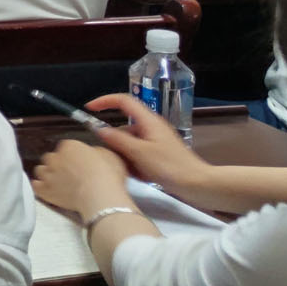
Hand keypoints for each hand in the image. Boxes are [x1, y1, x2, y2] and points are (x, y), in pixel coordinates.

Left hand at [32, 138, 131, 217]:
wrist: (99, 195)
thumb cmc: (107, 176)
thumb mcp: (109, 156)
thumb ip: (96, 152)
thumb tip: (93, 154)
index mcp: (70, 146)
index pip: (66, 147)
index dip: (72, 156)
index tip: (78, 163)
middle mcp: (55, 157)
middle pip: (51, 158)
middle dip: (58, 165)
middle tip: (69, 174)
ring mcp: (48, 173)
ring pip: (41, 170)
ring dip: (47, 175)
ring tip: (58, 183)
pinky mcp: (44, 189)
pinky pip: (36, 185)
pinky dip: (41, 187)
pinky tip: (48, 190)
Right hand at [80, 93, 211, 200]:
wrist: (197, 184)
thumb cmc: (169, 166)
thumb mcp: (139, 153)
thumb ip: (118, 140)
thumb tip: (99, 129)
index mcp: (148, 120)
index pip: (123, 101)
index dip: (105, 101)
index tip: (89, 109)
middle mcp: (152, 127)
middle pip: (125, 125)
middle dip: (115, 139)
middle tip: (110, 155)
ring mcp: (156, 141)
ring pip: (131, 142)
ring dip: (124, 154)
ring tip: (127, 170)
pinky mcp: (159, 154)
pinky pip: (138, 153)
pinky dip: (134, 161)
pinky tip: (137, 175)